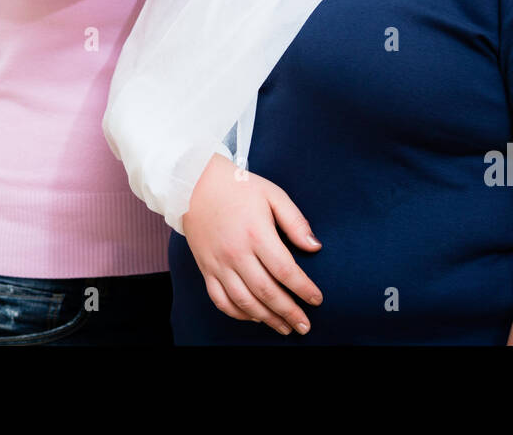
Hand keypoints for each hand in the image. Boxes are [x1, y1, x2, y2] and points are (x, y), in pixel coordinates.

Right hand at [181, 154, 322, 335]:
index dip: (304, 289)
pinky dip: (238, 313)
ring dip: (267, 318)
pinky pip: (221, 300)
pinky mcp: (206, 269)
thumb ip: (295, 221)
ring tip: (285, 327)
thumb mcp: (273, 194)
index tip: (317, 300)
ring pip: (244, 301)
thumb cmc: (238, 187)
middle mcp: (236, 253)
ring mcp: (218, 264)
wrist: (194, 184)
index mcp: (256, 233)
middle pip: (266, 292)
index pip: (285, 270)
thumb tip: (315, 247)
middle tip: (305, 326)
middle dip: (289, 312)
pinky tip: (255, 317)